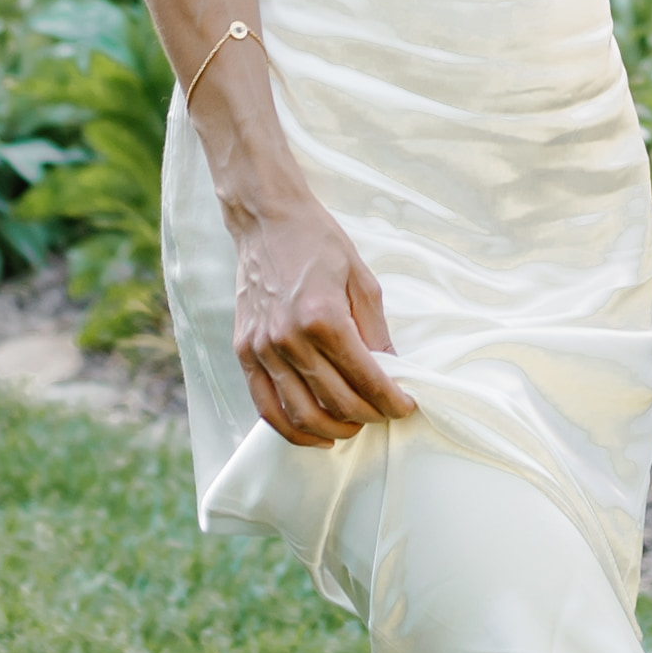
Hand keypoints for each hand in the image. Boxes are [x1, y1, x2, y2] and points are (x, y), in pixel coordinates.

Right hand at [229, 192, 417, 438]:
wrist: (267, 220)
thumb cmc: (317, 242)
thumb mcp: (362, 280)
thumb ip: (376, 330)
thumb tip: (391, 370)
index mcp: (323, 317)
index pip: (365, 378)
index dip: (391, 400)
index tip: (406, 405)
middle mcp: (289, 339)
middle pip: (336, 402)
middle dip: (369, 416)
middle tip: (385, 413)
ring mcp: (262, 349)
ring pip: (301, 413)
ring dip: (334, 429)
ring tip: (355, 425)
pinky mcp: (244, 352)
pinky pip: (266, 406)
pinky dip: (291, 428)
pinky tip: (315, 433)